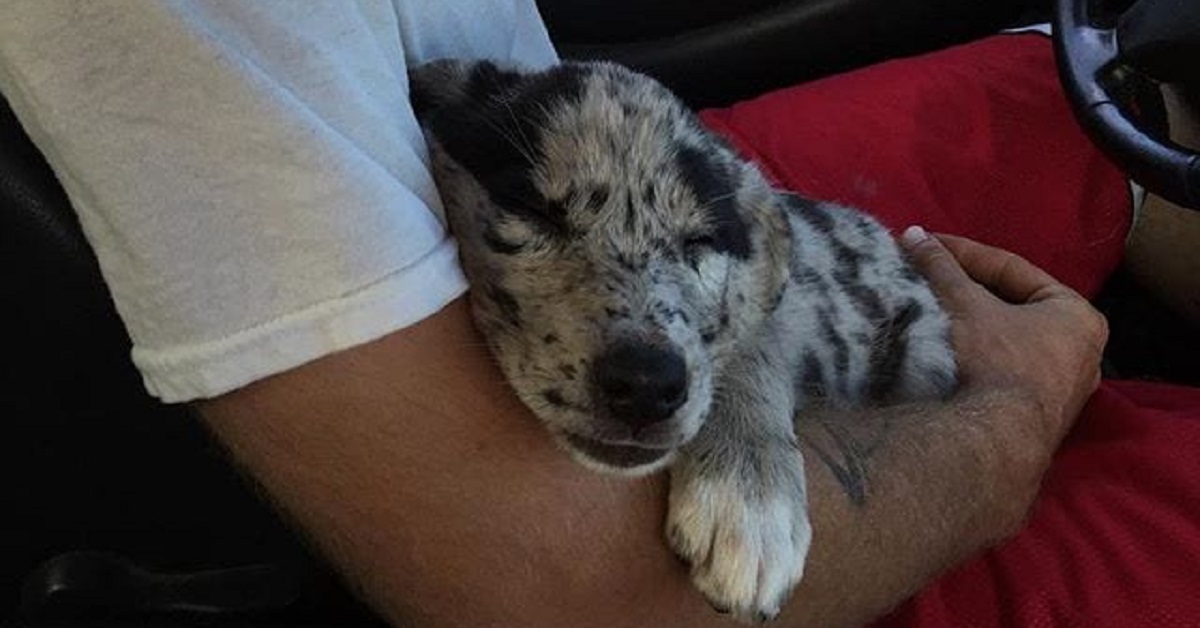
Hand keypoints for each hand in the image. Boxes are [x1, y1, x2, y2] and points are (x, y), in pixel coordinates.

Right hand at [899, 227, 1107, 444]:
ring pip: (1008, 344)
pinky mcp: (1038, 422)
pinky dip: (977, 360)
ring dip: (970, 327)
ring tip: (932, 313)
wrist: (995, 444)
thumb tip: (913, 234)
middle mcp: (1083, 354)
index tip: (928, 245)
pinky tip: (947, 357)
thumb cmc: (995, 361)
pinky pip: (1004, 375)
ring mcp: (1062, 394)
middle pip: (1013, 307)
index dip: (965, 254)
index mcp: (1078, 316)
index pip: (1013, 270)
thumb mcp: (965, 305)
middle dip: (968, 292)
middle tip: (929, 278)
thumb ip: (942, 268)